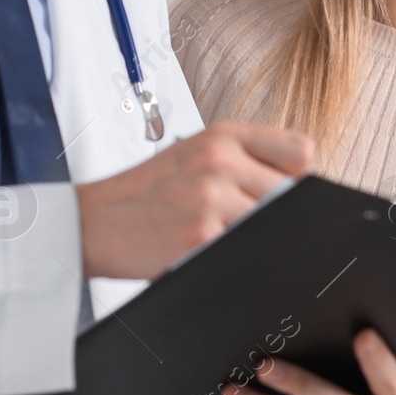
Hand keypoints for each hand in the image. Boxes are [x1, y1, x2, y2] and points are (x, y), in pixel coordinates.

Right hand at [76, 123, 311, 279]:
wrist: (94, 221)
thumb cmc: (148, 192)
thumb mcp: (195, 155)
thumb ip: (246, 162)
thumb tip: (300, 189)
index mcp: (224, 135)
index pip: (301, 152)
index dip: (299, 180)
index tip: (284, 196)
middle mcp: (221, 159)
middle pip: (292, 195)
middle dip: (278, 216)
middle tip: (244, 226)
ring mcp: (213, 197)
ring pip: (274, 225)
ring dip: (258, 240)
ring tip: (224, 239)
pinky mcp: (203, 236)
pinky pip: (248, 252)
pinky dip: (239, 259)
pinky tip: (212, 253)